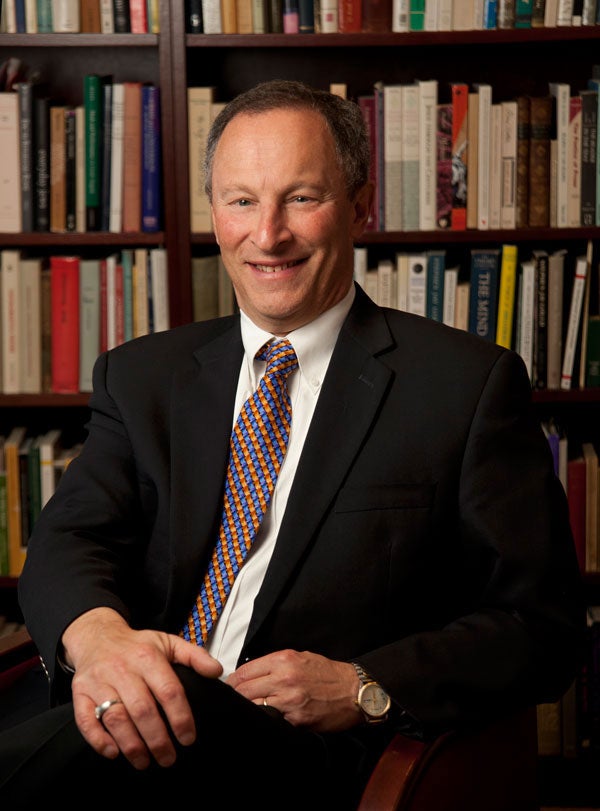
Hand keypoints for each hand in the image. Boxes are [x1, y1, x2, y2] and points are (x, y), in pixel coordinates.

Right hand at [62, 607, 222, 768]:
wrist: (97, 636)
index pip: (168, 690)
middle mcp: (122, 669)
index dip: (180, 717)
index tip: (189, 739)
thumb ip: (194, 656)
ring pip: (115, 718)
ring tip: (145, 761)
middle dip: (157, 739)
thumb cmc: (138, 646)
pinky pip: (85, 720)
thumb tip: (217, 671)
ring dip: (131, 745)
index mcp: (148, 657)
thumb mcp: (168, 642)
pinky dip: (98, 740)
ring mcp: (99, 681)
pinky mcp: (80, 693)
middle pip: (142, 710)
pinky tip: (113, 753)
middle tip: (169, 759)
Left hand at [226, 649, 360, 731]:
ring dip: (247, 709)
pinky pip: (271, 720)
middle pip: (244, 689)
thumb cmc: (328, 673)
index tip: (229, 687)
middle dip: (236, 696)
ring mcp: (289, 699)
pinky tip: (262, 721)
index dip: (233, 681)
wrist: (354, 691)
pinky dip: (264, 720)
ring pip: (253, 705)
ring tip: (244, 713)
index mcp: (284, 659)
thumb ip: (276, 663)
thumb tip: (252, 672)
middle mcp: (284, 678)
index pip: (245, 671)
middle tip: (232, 703)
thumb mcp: (301, 657)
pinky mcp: (296, 719)